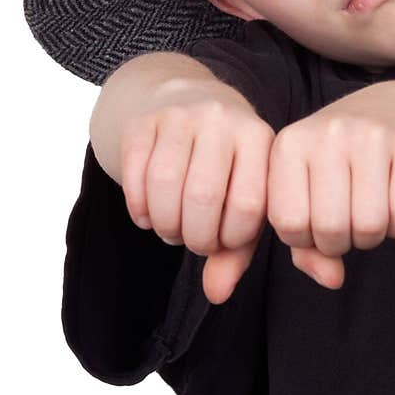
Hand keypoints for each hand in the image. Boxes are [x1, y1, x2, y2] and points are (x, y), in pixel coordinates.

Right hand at [119, 79, 275, 304]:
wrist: (188, 100)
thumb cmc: (225, 165)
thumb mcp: (244, 197)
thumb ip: (238, 249)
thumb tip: (218, 295)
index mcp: (260, 139)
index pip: (248, 206)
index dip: (230, 239)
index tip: (222, 243)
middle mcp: (224, 120)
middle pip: (202, 197)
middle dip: (194, 236)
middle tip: (192, 241)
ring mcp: (182, 115)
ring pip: (164, 186)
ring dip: (164, 224)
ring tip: (171, 229)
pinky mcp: (143, 121)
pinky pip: (134, 174)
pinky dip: (138, 208)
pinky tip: (147, 214)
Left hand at [267, 81, 394, 288]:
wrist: (393, 111)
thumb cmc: (338, 165)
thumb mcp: (306, 194)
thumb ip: (302, 246)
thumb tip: (332, 281)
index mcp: (289, 145)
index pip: (288, 224)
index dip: (305, 239)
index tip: (315, 223)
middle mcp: (328, 134)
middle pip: (330, 228)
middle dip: (340, 242)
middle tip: (347, 223)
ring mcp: (371, 136)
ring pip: (370, 226)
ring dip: (371, 237)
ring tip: (368, 213)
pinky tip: (394, 203)